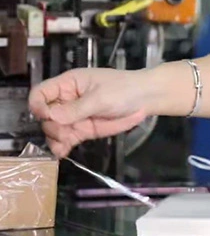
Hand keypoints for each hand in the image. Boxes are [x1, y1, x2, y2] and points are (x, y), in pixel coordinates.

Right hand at [28, 68, 152, 157]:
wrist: (146, 99)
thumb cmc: (124, 90)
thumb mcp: (101, 97)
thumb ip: (76, 108)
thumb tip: (51, 116)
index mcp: (68, 84)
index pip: (40, 93)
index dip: (38, 105)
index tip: (46, 117)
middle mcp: (67, 100)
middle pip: (45, 116)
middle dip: (51, 126)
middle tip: (64, 132)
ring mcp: (74, 117)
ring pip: (53, 130)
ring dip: (55, 138)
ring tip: (65, 143)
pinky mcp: (83, 129)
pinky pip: (66, 139)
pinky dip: (62, 146)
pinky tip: (62, 152)